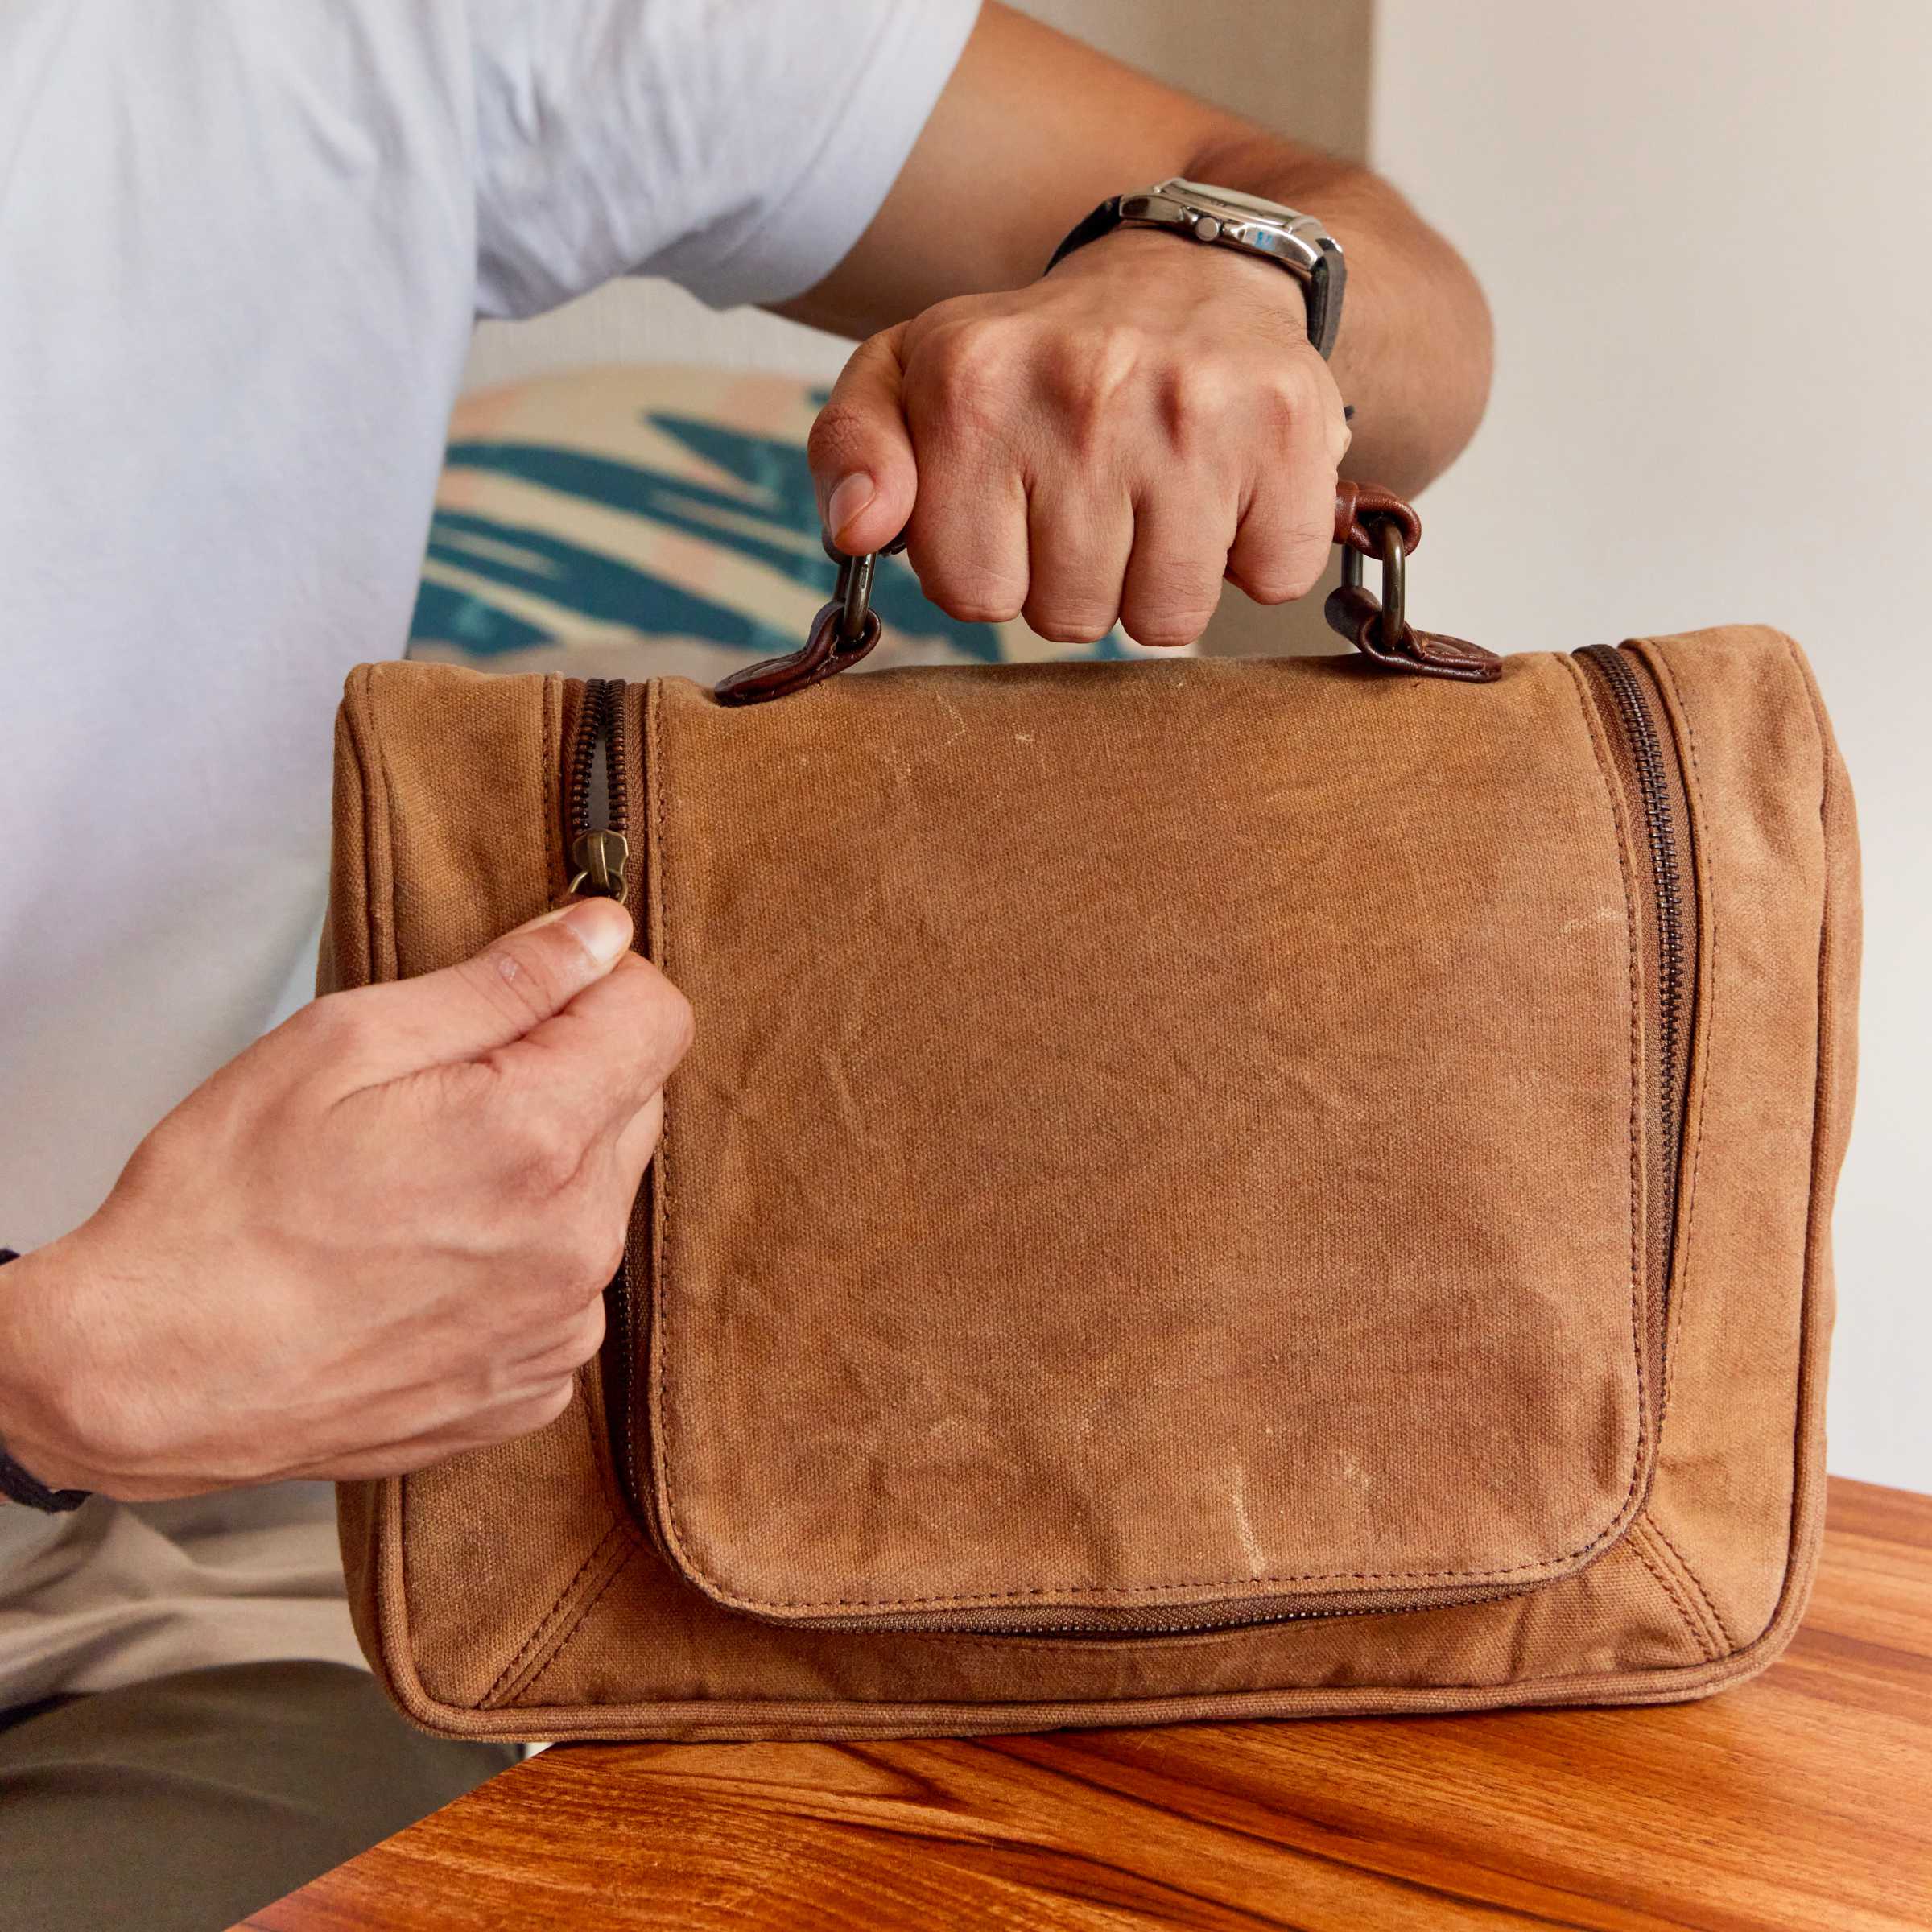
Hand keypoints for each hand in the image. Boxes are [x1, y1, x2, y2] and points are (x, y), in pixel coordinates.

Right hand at [0, 901, 690, 1499]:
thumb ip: (501, 982)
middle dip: (563, 1075)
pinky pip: (566, 1287)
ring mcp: (559, 1326)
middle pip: (633, 1105)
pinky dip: (518, 1260)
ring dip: (543, 1171)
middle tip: (439, 1094)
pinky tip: (425, 1261)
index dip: (599, 986)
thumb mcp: (344, 1043)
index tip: (532, 993)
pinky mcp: (534, 1386)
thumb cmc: (222, 1207)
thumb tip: (601, 935)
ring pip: (601, 1197)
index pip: (659, 1020)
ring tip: (419, 1186)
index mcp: (536, 1138)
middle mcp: (575, 1241)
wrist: (150, 1376)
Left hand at [806, 227, 1349, 649]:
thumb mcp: (912, 378)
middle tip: (1096, 500)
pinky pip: (1269, 580)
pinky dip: (1255, 555)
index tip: (1014, 511)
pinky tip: (1230, 490)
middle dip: (1079, 580)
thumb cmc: (1038, 357)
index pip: (972, 593)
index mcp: (972, 384)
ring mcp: (1194, 409)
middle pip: (1070, 617)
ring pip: (1166, 618)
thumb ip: (853, 450)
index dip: (994, 570)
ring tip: (1160, 499)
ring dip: (1163, 580)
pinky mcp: (1289, 426)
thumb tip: (854, 529)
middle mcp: (1082, 388)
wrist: (1194, 269)